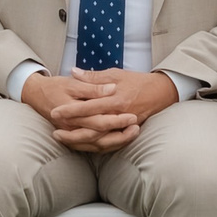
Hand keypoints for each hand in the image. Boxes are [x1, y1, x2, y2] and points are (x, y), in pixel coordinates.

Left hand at [25, 69, 176, 150]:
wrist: (161, 93)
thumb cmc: (137, 81)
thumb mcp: (115, 74)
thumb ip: (94, 76)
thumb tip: (74, 71)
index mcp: (115, 98)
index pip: (89, 107)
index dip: (71, 110)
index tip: (55, 112)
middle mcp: (119, 115)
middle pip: (93, 128)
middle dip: (72, 132)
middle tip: (55, 132)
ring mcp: (123, 126)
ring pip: (100, 139)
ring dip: (81, 141)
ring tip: (64, 140)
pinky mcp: (126, 132)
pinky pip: (108, 142)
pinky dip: (93, 144)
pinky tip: (80, 143)